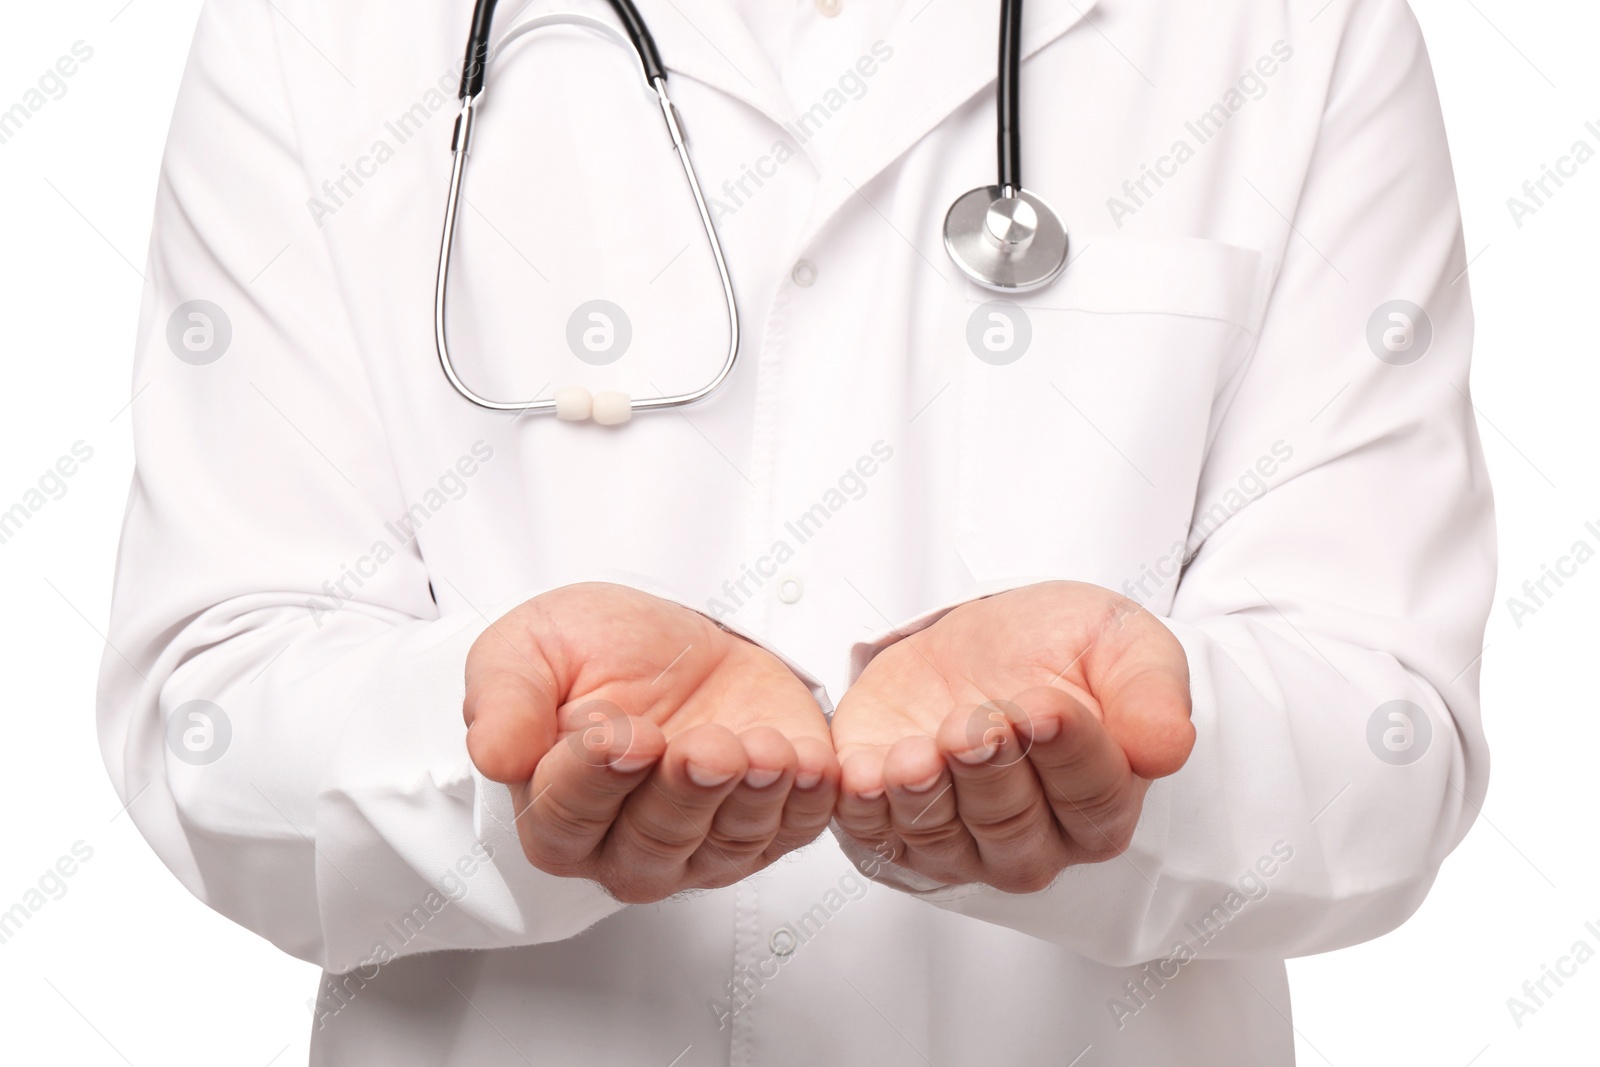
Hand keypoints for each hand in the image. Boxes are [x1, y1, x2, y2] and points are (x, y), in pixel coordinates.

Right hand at [464, 582, 838, 903]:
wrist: (678, 638)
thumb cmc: (598, 650)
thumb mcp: (528, 649)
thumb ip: (503, 700)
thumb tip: (493, 755)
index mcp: (555, 815)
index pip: (566, 819)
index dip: (592, 781)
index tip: (615, 734)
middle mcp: (627, 848)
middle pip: (653, 846)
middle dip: (683, 795)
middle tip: (704, 747)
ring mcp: (704, 848)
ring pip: (726, 845)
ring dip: (750, 800)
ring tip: (763, 751)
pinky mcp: (772, 826)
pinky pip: (792, 832)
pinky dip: (806, 804)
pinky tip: (810, 766)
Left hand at [830, 581, 1193, 892]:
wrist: (977, 637)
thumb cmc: (1060, 647)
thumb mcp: (1122, 643)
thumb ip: (1153, 691)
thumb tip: (1170, 748)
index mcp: (1102, 804)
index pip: (1092, 797)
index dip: (1068, 755)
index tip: (1046, 708)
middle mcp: (1032, 839)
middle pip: (1014, 827)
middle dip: (993, 774)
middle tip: (978, 725)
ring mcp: (956, 839)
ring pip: (944, 838)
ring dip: (927, 798)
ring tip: (920, 753)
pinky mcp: (888, 820)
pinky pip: (872, 832)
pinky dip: (865, 809)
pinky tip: (865, 774)